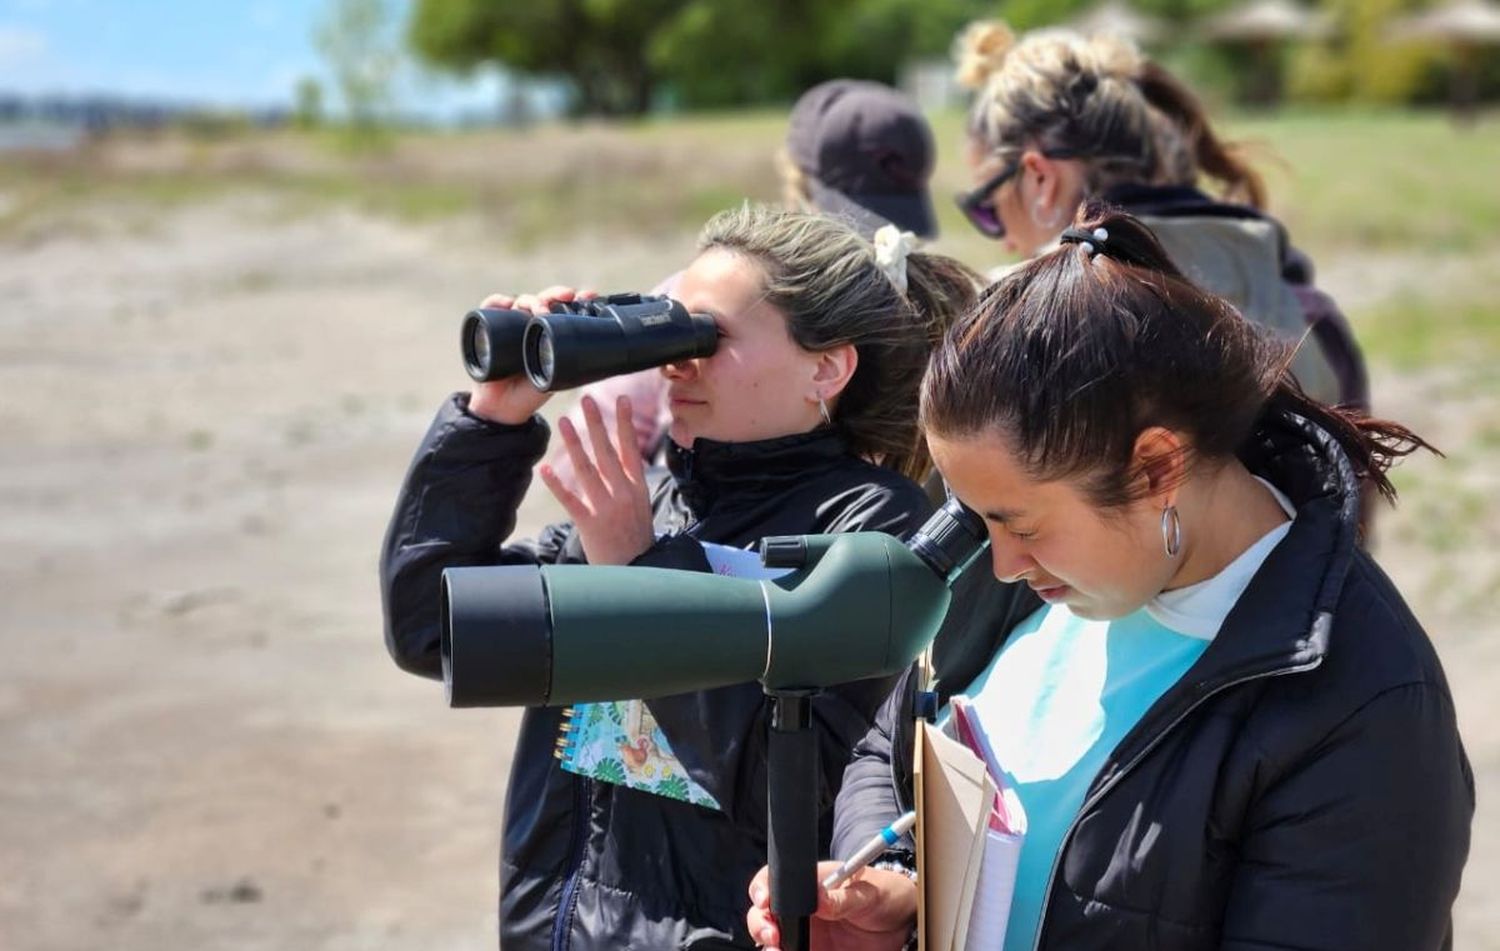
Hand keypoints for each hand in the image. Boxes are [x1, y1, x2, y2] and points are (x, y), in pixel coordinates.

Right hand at [466, 286, 595, 424]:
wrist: (501, 408)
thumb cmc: (530, 394)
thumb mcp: (556, 377)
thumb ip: (569, 365)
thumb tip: (594, 354)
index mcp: (549, 333)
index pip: (562, 309)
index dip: (575, 299)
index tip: (588, 295)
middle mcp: (529, 324)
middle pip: (543, 299)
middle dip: (556, 294)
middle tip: (566, 297)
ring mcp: (509, 325)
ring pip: (520, 301)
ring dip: (532, 300)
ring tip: (540, 310)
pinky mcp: (487, 328)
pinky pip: (490, 308)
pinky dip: (497, 301)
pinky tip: (507, 303)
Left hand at [538, 394, 654, 564]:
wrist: (637, 570)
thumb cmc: (637, 537)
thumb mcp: (641, 506)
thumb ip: (629, 481)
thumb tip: (620, 454)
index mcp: (638, 487)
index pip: (631, 448)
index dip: (626, 423)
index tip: (622, 399)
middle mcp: (624, 493)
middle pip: (607, 452)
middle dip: (597, 424)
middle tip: (587, 399)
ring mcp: (607, 508)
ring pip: (587, 469)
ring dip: (575, 444)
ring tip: (564, 422)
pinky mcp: (590, 524)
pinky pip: (571, 500)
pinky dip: (557, 485)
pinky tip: (545, 470)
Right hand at [746, 862, 916, 950]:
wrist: (905, 926)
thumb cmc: (886, 895)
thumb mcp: (869, 892)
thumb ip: (843, 897)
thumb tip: (819, 898)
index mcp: (810, 884)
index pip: (774, 881)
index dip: (762, 889)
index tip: (765, 901)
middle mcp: (802, 909)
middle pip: (764, 914)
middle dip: (760, 924)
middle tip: (773, 936)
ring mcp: (807, 934)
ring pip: (773, 942)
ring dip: (770, 947)